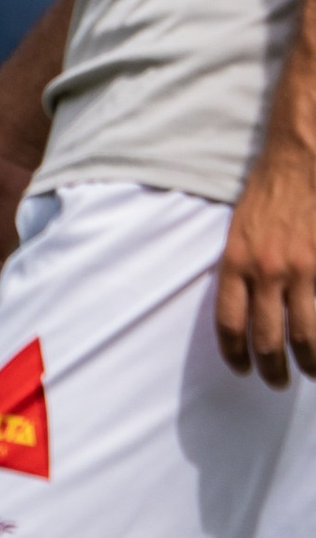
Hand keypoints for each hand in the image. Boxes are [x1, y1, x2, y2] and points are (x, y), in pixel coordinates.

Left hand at [217, 140, 315, 384]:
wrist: (303, 156)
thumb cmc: (270, 189)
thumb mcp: (239, 229)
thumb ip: (239, 269)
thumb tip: (244, 308)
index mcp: (236, 262)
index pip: (230, 323)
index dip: (236, 354)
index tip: (243, 369)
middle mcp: (266, 271)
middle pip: (266, 339)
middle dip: (272, 368)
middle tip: (279, 382)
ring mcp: (303, 269)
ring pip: (304, 334)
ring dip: (309, 362)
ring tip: (311, 373)